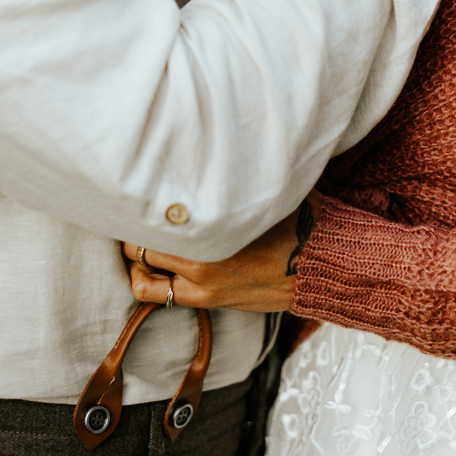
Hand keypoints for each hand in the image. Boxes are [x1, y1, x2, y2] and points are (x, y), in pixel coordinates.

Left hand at [122, 191, 321, 312]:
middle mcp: (200, 255)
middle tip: (132, 214)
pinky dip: (150, 282)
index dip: (142, 201)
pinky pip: (161, 296)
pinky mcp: (209, 300)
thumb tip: (204, 154)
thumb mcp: (263, 190)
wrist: (323, 264)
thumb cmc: (298, 219)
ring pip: (143, 275)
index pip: (155, 212)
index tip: (139, 190)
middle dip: (133, 228)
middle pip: (141, 242)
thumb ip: (228, 181)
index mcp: (213, 223)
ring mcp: (201, 283)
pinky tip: (152, 269)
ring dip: (137, 259)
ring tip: (140, 244)